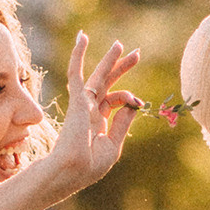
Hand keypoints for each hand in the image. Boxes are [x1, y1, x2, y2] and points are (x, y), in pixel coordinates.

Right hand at [52, 32, 142, 187]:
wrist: (71, 171)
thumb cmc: (89, 166)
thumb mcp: (113, 145)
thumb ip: (123, 123)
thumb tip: (135, 103)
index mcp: (97, 121)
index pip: (115, 100)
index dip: (129, 98)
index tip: (139, 101)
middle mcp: (89, 110)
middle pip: (108, 83)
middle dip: (122, 68)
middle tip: (136, 53)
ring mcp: (82, 105)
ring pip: (97, 76)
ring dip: (109, 60)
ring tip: (119, 44)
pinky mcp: (76, 100)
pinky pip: (76, 73)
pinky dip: (78, 55)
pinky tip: (82, 38)